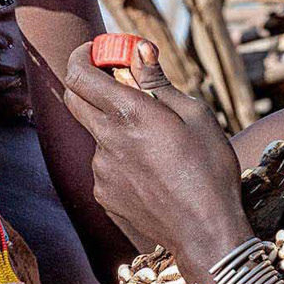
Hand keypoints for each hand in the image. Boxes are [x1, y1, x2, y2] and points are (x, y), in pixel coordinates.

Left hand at [62, 37, 251, 282]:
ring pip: (95, 134)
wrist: (206, 233)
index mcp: (128, 114)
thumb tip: (138, 50)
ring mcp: (101, 170)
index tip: (97, 50)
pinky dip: (120, 157)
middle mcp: (105, 140)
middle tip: (118, 83)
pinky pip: (105, 165)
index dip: (84, 56)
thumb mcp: (195, 115)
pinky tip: (152, 172)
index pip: (79, 74)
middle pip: (74, 99)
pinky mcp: (103, 194)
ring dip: (113, 127)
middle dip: (89, 83)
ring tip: (156, 145)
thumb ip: (157, 82)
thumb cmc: (209, 170)